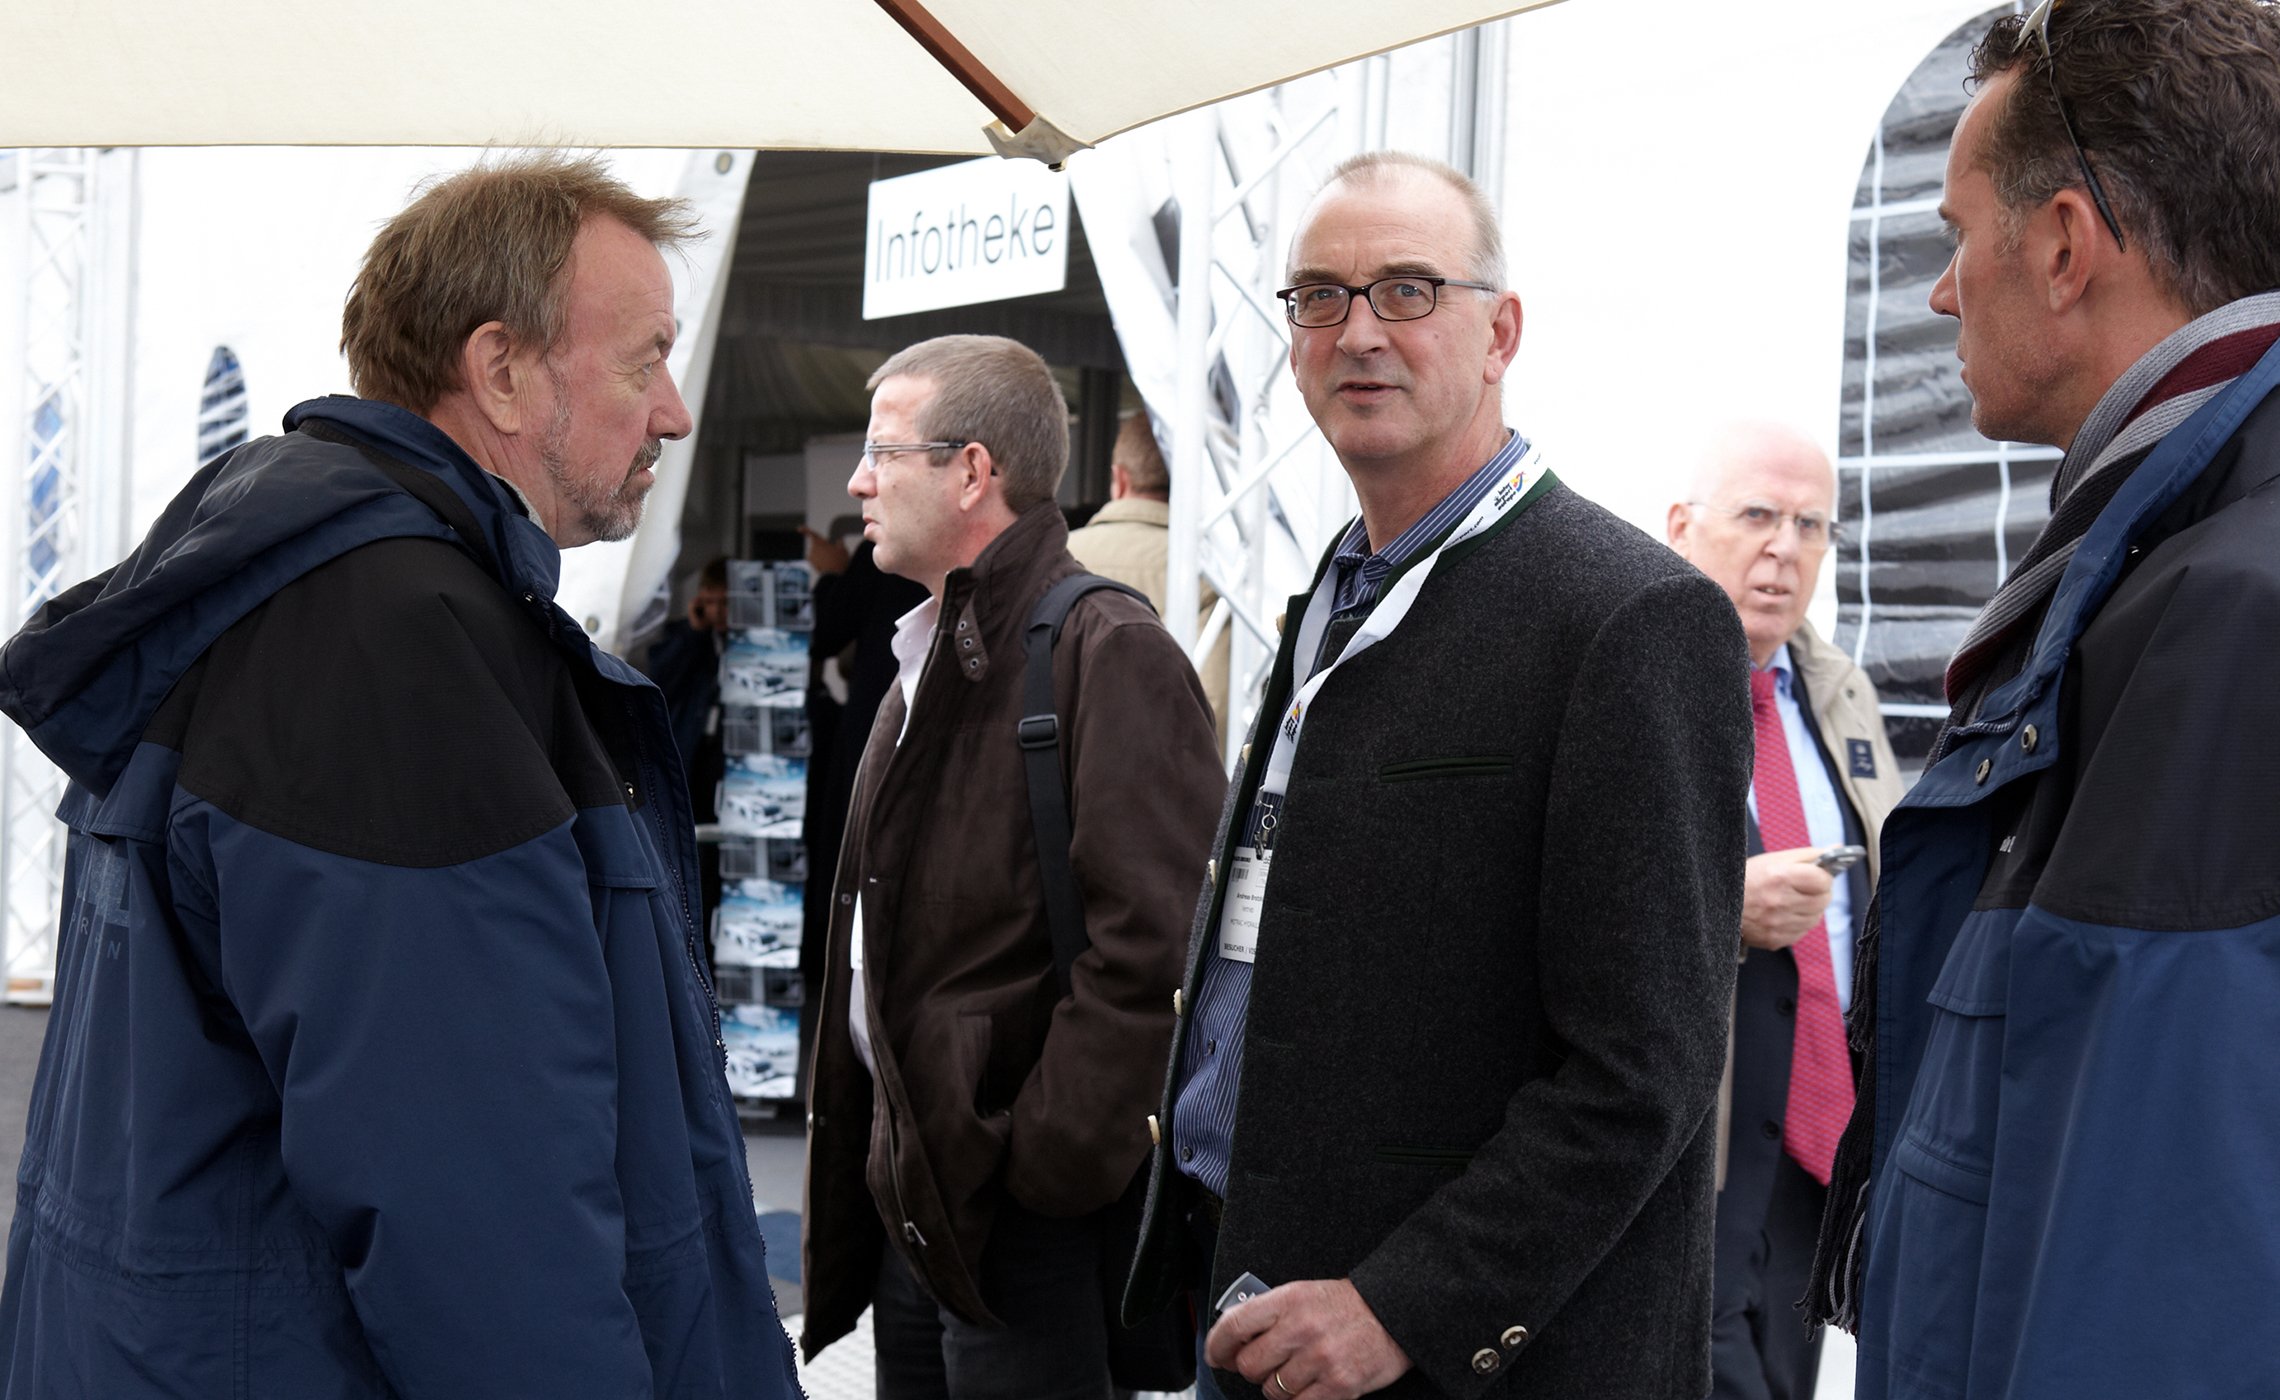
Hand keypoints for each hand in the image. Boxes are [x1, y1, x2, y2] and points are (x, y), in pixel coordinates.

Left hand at [799, 524, 850, 575]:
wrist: (833, 576)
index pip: (811, 534)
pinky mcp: (812, 564)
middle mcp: (813, 549)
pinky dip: (822, 562)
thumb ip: (840, 543)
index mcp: (820, 543)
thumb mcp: (843, 550)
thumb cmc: (839, 561)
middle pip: (818, 545)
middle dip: (825, 548)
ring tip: (833, 561)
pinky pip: (817, 560)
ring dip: (824, 555)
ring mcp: (812, 557)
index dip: (805, 530)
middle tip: (834, 554)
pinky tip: (829, 566)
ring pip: (818, 553)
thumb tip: (839, 540)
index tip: (799, 528)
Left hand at [1205, 1279, 1411, 1399]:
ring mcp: (1319, 1359)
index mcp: (1288, 1300)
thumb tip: (1233, 1339)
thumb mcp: (1303, 1293)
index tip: (1216, 1355)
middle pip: (1249, 1365)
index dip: (1217, 1345)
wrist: (1395, 1314)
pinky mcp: (1338, 1386)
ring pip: (1271, 1389)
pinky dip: (1297, 1399)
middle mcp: (1300, 1328)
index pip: (1234, 1325)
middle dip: (1250, 1369)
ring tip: (1294, 1372)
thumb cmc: (1346, 1305)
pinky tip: (1307, 1386)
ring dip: (1277, 1386)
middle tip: (1262, 1365)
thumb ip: (1269, 1313)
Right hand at [1740, 847, 1835, 951]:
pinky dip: (1798, 923)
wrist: (1717, 903)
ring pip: (1815, 918)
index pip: (1823, 880)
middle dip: (1819, 893)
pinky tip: (1783, 914)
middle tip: (1805, 888)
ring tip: (1791, 901)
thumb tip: (1838, 850)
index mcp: (1780, 877)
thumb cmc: (1748, 877)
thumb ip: (1808, 855)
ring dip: (1810, 909)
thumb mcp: (1774, 859)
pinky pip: (1802, 932)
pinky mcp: (1775, 940)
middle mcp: (1779, 902)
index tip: (1816, 875)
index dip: (1823, 877)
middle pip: (1823, 900)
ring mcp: (1777, 924)